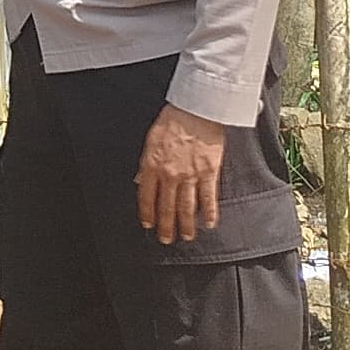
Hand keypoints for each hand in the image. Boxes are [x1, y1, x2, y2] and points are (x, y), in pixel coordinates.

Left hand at [136, 104, 226, 246]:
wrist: (196, 109)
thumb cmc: (173, 120)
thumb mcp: (150, 141)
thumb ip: (146, 164)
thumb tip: (140, 181)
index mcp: (151, 165)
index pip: (146, 197)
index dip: (147, 214)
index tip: (149, 225)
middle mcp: (169, 174)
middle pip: (166, 207)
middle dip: (166, 227)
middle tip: (167, 239)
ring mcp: (190, 175)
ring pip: (186, 208)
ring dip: (186, 226)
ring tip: (187, 237)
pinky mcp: (209, 173)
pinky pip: (208, 198)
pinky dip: (209, 214)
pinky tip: (208, 224)